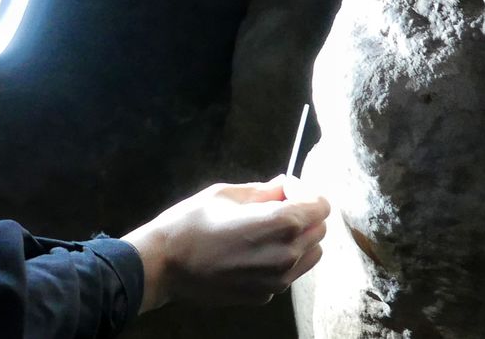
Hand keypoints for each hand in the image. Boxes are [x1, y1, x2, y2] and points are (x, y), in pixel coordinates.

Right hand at [122, 175, 329, 312]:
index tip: (283, 188)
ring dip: (297, 238)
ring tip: (264, 230)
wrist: (164, 265)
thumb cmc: (189, 223)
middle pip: (319, 229)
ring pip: (310, 254)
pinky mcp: (266, 295)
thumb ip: (262, 191)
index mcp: (279, 225)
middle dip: (302, 213)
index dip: (304, 191)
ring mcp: (278, 280)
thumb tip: (283, 188)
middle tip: (272, 205)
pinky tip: (250, 251)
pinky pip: (288, 272)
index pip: (320, 205)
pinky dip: (280, 258)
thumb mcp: (223, 194)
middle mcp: (287, 255)